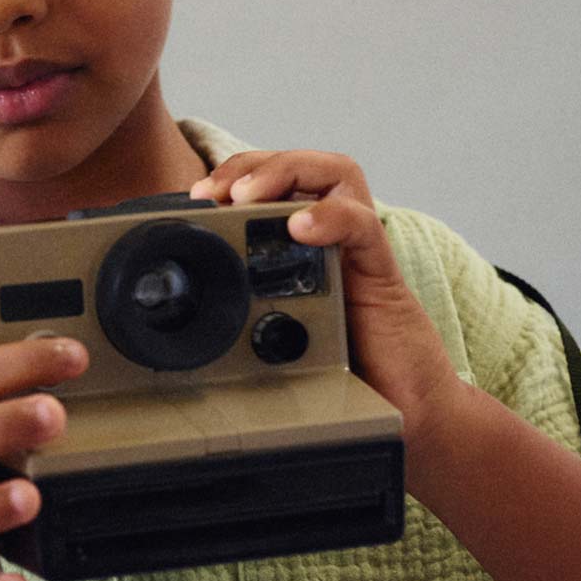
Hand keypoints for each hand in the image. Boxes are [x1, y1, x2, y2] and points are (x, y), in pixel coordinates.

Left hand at [190, 149, 464, 468]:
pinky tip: (299, 227)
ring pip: (335, 174)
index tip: (189, 200)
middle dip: (248, 166)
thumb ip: (236, 328)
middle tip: (210, 192)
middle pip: (298, 165)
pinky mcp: (382, 277)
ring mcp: (357, 255)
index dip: (230, 178)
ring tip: (248, 196)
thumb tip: (173, 341)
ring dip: (286, 172)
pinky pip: (362, 227)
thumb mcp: (271, 346)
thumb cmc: (342, 379)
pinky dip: (330, 217)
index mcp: (299, 250)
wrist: (406, 415)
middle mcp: (330, 241)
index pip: (269, 184)